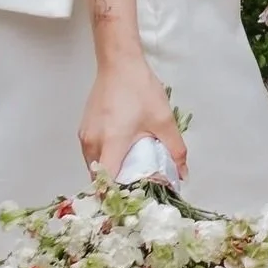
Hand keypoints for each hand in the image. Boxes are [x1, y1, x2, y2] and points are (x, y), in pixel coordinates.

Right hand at [80, 56, 186, 185]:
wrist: (119, 63)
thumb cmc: (139, 88)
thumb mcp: (164, 120)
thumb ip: (175, 150)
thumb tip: (182, 174)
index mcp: (111, 143)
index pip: (106, 183)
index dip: (118, 198)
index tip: (132, 204)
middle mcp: (93, 142)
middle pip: (99, 179)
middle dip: (116, 188)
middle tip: (137, 191)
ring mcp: (85, 136)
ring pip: (94, 167)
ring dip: (110, 174)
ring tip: (132, 173)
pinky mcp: (84, 129)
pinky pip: (92, 154)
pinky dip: (105, 160)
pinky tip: (122, 154)